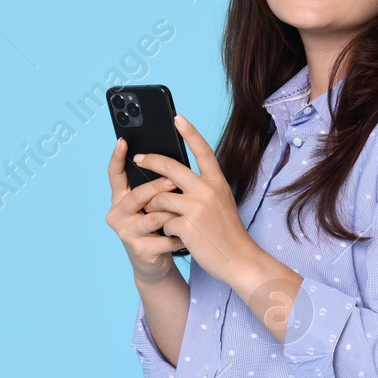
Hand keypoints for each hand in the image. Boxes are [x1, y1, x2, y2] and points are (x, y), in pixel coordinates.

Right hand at [105, 137, 186, 284]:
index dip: (117, 157)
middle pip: (137, 194)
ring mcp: (126, 232)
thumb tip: (172, 161)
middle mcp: (117, 213)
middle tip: (175, 180)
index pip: (114, 174)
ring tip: (187, 212)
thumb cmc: (158, 227)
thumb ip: (155, 186)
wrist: (156, 263)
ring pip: (153, 215)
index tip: (123, 141)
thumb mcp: (153, 204)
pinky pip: (165, 236)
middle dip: (157, 187)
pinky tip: (188, 235)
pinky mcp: (139, 249)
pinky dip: (180, 234)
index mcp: (121, 198)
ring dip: (173, 213)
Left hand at [134, 114, 260, 286]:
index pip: (203, 150)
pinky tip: (174, 235)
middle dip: (150, 160)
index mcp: (217, 182)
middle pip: (171, 167)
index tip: (177, 118)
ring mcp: (197, 208)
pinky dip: (165, 229)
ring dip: (155, 206)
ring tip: (162, 216)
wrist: (239, 259)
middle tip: (138, 158)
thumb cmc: (227, 232)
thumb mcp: (221, 202)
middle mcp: (208, 191)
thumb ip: (203, 188)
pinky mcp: (187, 226)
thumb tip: (174, 178)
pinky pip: (163, 221)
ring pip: (160, 197)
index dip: (190, 133)